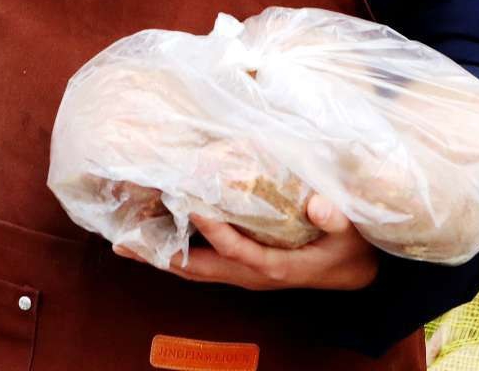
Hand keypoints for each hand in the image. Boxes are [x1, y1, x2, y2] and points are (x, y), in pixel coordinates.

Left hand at [113, 195, 379, 291]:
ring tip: (123, 240)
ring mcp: (244, 274)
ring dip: (159, 256)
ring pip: (193, 269)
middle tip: (123, 239)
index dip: (213, 230)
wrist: (356, 276)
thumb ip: (336, 218)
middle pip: (197, 268)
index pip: (236, 250)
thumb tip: (317, 202)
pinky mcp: (242, 268)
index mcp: (275, 266)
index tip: (191, 205)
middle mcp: (251, 274)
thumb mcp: (351, 233)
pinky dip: (175, 252)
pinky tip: (154, 237)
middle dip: (160, 255)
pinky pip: (201, 263)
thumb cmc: (350, 250)